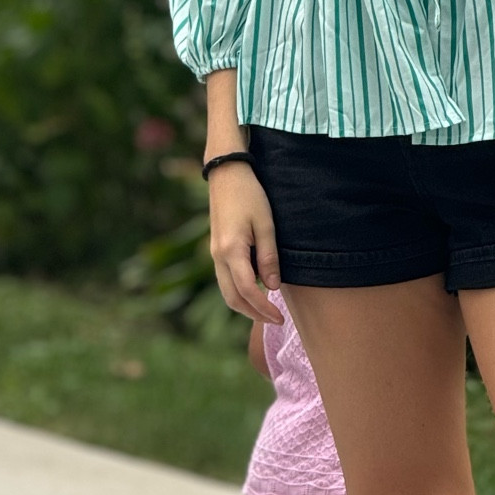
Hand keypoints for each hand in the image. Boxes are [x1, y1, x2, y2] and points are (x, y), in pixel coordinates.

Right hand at [208, 162, 283, 322]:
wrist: (226, 174)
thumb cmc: (250, 195)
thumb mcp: (266, 224)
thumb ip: (269, 257)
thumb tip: (272, 287)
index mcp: (231, 250)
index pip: (247, 290)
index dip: (263, 308)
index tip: (280, 317)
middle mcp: (218, 257)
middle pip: (232, 298)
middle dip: (253, 313)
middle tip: (276, 319)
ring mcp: (214, 254)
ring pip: (226, 291)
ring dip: (245, 305)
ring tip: (268, 309)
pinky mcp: (216, 251)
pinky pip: (226, 280)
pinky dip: (240, 291)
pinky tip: (258, 289)